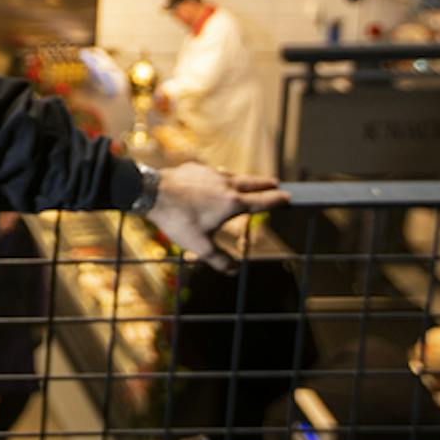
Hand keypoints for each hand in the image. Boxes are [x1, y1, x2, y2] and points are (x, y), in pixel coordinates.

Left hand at [144, 162, 286, 274]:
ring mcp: (209, 173)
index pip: (262, 201)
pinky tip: (214, 181)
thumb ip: (219, 260)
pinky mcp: (194, 168)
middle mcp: (225, 183)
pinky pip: (212, 172)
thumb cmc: (177, 220)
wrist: (150, 191)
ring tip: (248, 183)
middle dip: (265, 184)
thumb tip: (235, 271)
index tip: (289, 197)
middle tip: (276, 183)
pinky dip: (219, 177)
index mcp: (232, 202)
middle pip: (252, 182)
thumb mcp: (199, 246)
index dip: (278, 200)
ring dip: (243, 179)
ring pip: (232, 175)